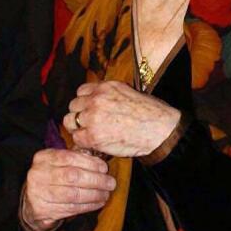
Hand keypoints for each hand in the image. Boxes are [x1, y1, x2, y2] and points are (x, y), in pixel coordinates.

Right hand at [21, 148, 115, 230]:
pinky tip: (97, 203)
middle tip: (110, 183)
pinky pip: (70, 208)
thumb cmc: (52, 180)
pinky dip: (87, 206)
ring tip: (106, 194)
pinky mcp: (42, 210)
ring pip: (73, 194)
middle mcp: (38, 174)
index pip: (69, 157)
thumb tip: (100, 161)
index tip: (104, 168)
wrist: (32, 203)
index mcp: (43, 158)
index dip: (90, 163)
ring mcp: (37, 193)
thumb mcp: (58, 164)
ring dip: (94, 195)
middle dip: (96, 180)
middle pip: (72, 176)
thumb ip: (76, 159)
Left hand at [65, 81, 180, 156]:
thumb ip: (109, 95)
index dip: (85, 102)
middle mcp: (96, 99)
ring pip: (70, 121)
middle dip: (80, 115)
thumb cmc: (150, 113)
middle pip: (73, 106)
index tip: (90, 110)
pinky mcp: (93, 136)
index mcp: (105, 86)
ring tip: (89, 134)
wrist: (160, 129)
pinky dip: (83, 142)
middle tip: (89, 125)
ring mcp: (93, 117)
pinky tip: (94, 143)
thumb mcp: (128, 92)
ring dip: (78, 128)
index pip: (81, 91)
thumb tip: (99, 101)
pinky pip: (77, 138)